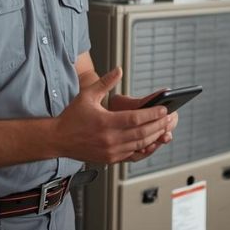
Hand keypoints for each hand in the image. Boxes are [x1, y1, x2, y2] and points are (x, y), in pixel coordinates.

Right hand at [52, 67, 171, 163]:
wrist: (58, 139)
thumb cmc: (72, 117)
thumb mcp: (87, 95)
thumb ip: (105, 82)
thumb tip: (119, 70)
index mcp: (105, 122)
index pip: (135, 119)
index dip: (152, 114)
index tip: (164, 109)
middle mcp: (109, 139)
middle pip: (142, 133)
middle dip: (159, 125)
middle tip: (171, 118)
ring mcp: (111, 151)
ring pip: (140, 144)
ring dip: (155, 136)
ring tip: (165, 128)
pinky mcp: (111, 159)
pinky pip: (133, 154)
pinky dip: (146, 148)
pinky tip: (153, 141)